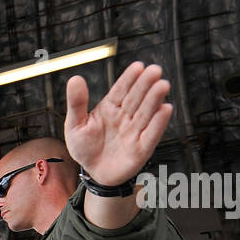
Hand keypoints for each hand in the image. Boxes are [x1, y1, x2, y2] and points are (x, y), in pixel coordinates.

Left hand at [65, 61, 172, 185]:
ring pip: (146, 113)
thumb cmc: (84, 147)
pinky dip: (158, 123)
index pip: (121, 90)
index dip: (129, 78)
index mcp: (110, 108)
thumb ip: (76, 103)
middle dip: (145, 84)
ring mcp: (134, 131)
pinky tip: (165, 110)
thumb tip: (75, 79)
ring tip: (162, 85)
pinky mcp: (142, 148)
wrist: (93, 173)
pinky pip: (151, 134)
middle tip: (154, 70)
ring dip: (154, 99)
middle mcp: (125, 117)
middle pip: (136, 98)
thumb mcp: (74, 124)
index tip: (138, 66)